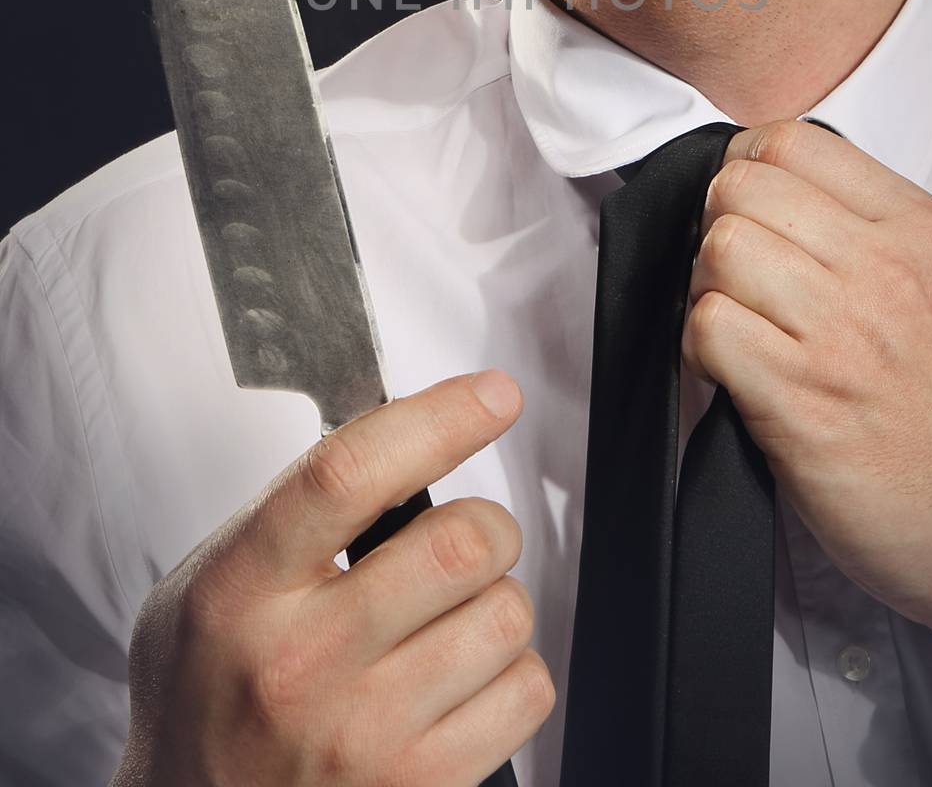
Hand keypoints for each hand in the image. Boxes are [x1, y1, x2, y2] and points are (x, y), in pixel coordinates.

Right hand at [110, 370, 553, 786]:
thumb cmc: (207, 696)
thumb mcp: (205, 585)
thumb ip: (287, 512)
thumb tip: (400, 428)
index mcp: (241, 594)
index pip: (349, 476)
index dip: (437, 420)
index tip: (490, 395)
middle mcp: (301, 665)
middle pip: (457, 544)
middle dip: (485, 524)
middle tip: (465, 538)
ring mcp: (362, 737)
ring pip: (505, 614)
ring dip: (496, 601)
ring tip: (447, 621)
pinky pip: (526, 691)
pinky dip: (512, 673)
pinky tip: (460, 679)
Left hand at [682, 118, 931, 681]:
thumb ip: (860, 223)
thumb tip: (761, 183)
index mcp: (915, 227)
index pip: (789, 140)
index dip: (745, 171)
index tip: (749, 214)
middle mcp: (882, 267)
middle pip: (740, 187)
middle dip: (718, 230)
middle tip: (739, 281)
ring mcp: (841, 332)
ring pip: (718, 248)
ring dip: (708, 290)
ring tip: (740, 329)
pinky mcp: (801, 397)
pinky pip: (707, 327)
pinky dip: (700, 349)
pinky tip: (732, 372)